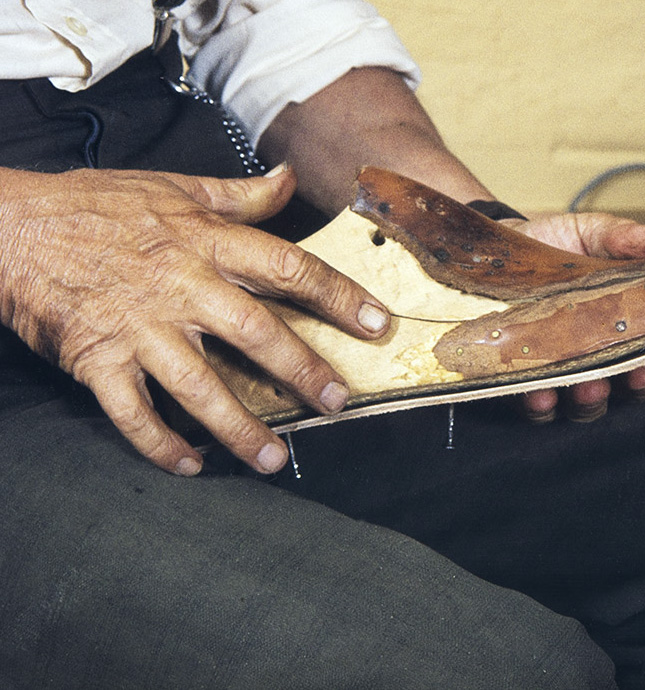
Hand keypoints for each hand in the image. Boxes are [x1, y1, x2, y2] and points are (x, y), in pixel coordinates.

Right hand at [0, 165, 389, 475]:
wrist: (10, 226)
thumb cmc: (97, 207)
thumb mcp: (174, 186)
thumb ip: (238, 194)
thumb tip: (288, 177)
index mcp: (204, 242)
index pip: (287, 267)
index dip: (338, 295)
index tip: (376, 323)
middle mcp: (179, 285)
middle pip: (255, 332)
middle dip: (303, 371)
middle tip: (337, 403)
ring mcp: (138, 326)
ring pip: (199, 385)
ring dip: (238, 428)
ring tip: (274, 459)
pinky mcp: (98, 358)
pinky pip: (132, 412)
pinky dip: (159, 444)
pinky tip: (188, 466)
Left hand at [507, 212, 644, 421]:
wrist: (491, 253)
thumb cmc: (550, 245)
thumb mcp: (588, 232)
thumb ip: (620, 236)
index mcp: (636, 317)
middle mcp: (609, 351)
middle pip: (643, 379)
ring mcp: (570, 370)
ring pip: (595, 400)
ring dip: (597, 397)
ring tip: (590, 383)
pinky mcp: (527, 380)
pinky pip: (542, 406)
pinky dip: (544, 405)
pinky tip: (540, 393)